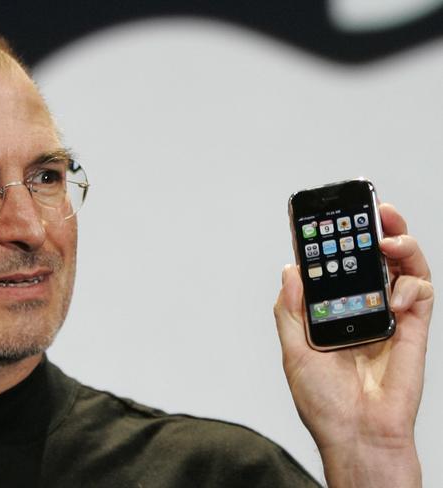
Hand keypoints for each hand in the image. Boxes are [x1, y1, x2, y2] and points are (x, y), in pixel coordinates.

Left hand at [274, 203, 433, 487]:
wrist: (358, 436)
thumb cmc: (324, 403)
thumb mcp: (294, 352)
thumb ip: (292, 310)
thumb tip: (290, 270)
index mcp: (331, 314)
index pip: (334, 269)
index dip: (333, 243)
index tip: (326, 218)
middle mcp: (360, 311)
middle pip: (371, 261)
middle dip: (372, 232)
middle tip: (369, 211)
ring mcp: (389, 318)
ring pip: (401, 269)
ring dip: (399, 243)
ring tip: (388, 232)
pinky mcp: (413, 330)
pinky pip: (421, 294)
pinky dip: (413, 284)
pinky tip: (398, 291)